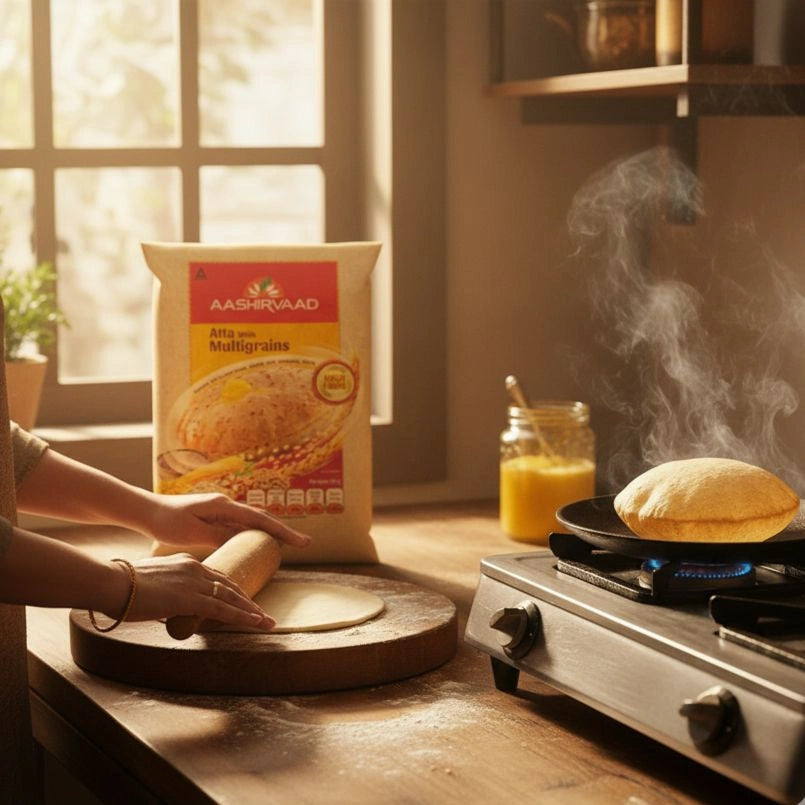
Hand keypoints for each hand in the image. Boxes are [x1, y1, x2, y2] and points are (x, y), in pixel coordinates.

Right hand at [116, 553, 274, 629]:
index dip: (232, 590)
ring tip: (267, 621)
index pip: (216, 577)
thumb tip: (167, 607)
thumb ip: (165, 591)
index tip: (243, 599)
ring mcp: (194, 583)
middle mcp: (195, 568)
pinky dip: (243, 617)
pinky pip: (223, 610)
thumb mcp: (151, 582)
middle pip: (229, 586)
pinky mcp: (191, 598)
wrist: (112, 582)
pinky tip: (256, 622)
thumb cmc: (122, 585)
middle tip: (261, 613)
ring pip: (231, 598)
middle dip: (248, 601)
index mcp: (186, 562)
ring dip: (252, 611)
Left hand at [141, 492, 311, 550]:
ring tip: (290, 544)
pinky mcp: (215, 517)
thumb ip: (218, 535)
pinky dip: (255, 533)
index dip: (282, 531)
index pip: (260, 519)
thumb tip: (243, 540)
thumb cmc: (166, 521)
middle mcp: (226, 505)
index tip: (301, 542)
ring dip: (270, 532)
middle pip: (261, 519)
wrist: (147, 511)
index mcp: (223, 506)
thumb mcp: (192, 532)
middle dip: (283, 531)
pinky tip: (260, 542)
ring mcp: (221, 511)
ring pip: (252, 522)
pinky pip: (241, 526)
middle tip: (304, 544)